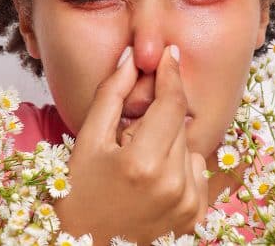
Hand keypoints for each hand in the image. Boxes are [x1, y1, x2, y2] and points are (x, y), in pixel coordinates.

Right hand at [53, 45, 208, 244]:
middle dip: (156, 121)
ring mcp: (186, 206)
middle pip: (178, 125)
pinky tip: (152, 183)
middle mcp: (172, 186)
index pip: (171, 104)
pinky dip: (179, 170)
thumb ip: (111, 95)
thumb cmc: (78, 194)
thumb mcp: (87, 141)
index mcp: (142, 164)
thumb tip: (132, 57)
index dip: (170, 74)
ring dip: (168, 146)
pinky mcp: (194, 220)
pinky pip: (197, 174)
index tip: (169, 54)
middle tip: (127, 141)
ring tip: (137, 168)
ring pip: (189, 148)